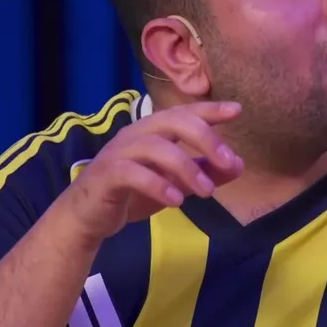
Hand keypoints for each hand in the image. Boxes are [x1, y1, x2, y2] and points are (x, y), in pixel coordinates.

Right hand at [69, 101, 242, 241]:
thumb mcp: (175, 183)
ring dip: (187, 168)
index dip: (209, 109)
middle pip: (172, 121)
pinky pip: (133, 173)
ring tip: (207, 192)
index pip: (183, 112)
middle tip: (229, 162)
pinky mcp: (106, 175)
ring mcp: (119, 153)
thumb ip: (204, 173)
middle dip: (205, 138)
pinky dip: (158, 185)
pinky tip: (176, 201)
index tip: (237, 110)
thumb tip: (239, 165)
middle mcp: (136, 134)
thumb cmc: (132, 193)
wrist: (87, 217)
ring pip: (156, 147)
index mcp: (152, 131)